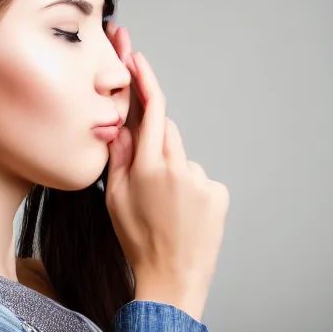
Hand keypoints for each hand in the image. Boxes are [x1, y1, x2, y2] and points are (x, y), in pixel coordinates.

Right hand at [104, 22, 229, 319]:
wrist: (172, 276)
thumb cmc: (138, 239)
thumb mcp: (114, 199)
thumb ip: (118, 157)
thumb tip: (119, 126)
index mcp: (147, 167)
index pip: (150, 110)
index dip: (144, 79)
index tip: (136, 56)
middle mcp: (178, 167)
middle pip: (167, 131)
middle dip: (154, 141)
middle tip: (144, 172)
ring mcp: (202, 179)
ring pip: (181, 156)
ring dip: (170, 167)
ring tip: (164, 202)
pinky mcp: (218, 193)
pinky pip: (199, 175)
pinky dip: (189, 184)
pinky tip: (182, 209)